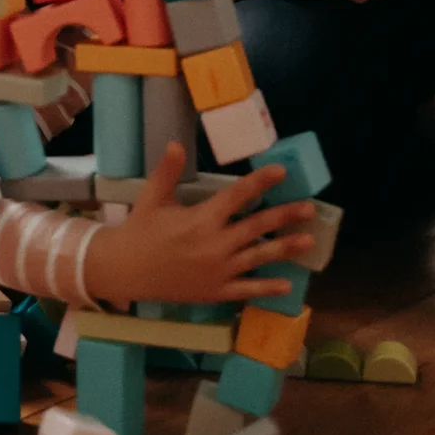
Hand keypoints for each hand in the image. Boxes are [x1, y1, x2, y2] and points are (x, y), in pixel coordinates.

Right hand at [85, 143, 315, 304]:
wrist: (125, 270)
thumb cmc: (139, 232)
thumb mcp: (151, 199)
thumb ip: (167, 172)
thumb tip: (176, 144)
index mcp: (201, 218)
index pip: (237, 196)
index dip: (260, 182)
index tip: (281, 172)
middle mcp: (215, 244)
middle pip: (258, 227)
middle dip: (285, 215)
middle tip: (309, 208)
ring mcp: (218, 270)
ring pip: (259, 257)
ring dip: (285, 248)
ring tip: (309, 241)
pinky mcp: (215, 290)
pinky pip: (246, 289)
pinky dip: (266, 288)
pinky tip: (286, 286)